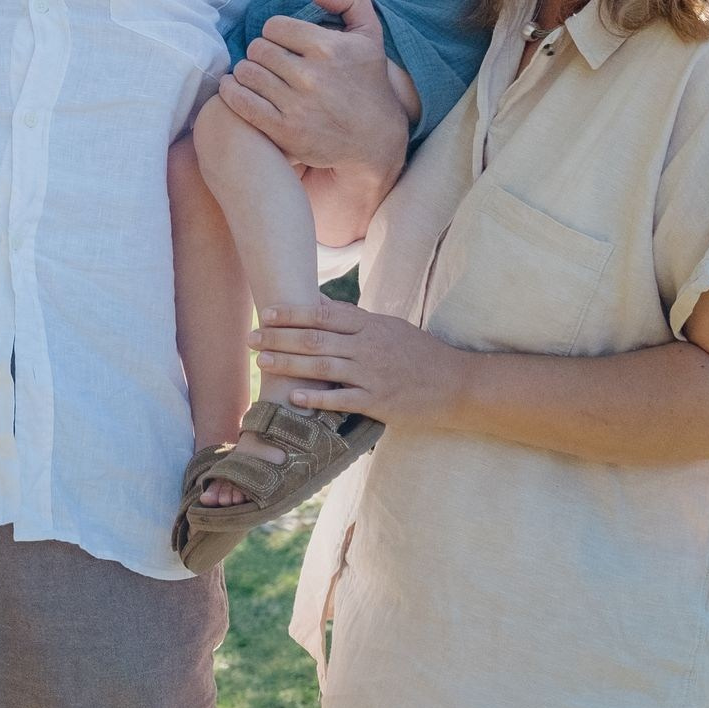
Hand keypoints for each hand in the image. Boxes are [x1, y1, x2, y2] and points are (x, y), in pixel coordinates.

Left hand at [214, 0, 408, 233]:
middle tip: (269, 61)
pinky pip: (242, 102)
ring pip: (247, 73)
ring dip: (246, 72)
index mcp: (328, 48)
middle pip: (258, 49)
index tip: (282, 43)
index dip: (275, 32)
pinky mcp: (284, 131)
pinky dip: (231, 91)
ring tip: (256, 75)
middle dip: (261, 52)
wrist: (375, 140)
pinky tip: (233, 87)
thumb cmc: (369, 84)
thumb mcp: (371, 36)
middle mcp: (311, 76)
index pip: (275, 26)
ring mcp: (296, 105)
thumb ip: (351, 0)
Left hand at [252, 300, 464, 428]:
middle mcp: (368, 346)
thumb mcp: (389, 327)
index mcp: (370, 325)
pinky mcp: (378, 401)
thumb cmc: (420, 353)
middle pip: (315, 338)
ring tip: (262, 361)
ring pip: (322, 366)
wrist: (457, 383)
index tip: (266, 313)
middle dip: (279, 337)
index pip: (323, 314)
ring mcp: (373, 374)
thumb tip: (320, 306)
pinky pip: (341, 399)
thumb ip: (355, 319)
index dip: (292, 313)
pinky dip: (315, 398)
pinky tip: (293, 398)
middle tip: (251, 338)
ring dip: (288, 363)